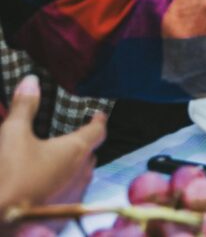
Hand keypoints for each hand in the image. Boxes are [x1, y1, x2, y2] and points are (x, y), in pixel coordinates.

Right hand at [0, 75, 103, 223]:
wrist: (0, 222)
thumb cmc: (8, 176)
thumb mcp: (12, 136)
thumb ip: (24, 107)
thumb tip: (31, 80)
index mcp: (76, 151)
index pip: (98, 130)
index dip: (97, 120)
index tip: (97, 113)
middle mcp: (82, 173)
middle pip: (89, 153)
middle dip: (81, 144)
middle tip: (67, 136)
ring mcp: (74, 197)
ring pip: (80, 176)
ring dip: (71, 167)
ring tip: (53, 161)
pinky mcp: (63, 216)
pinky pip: (68, 196)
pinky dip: (61, 187)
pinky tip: (44, 186)